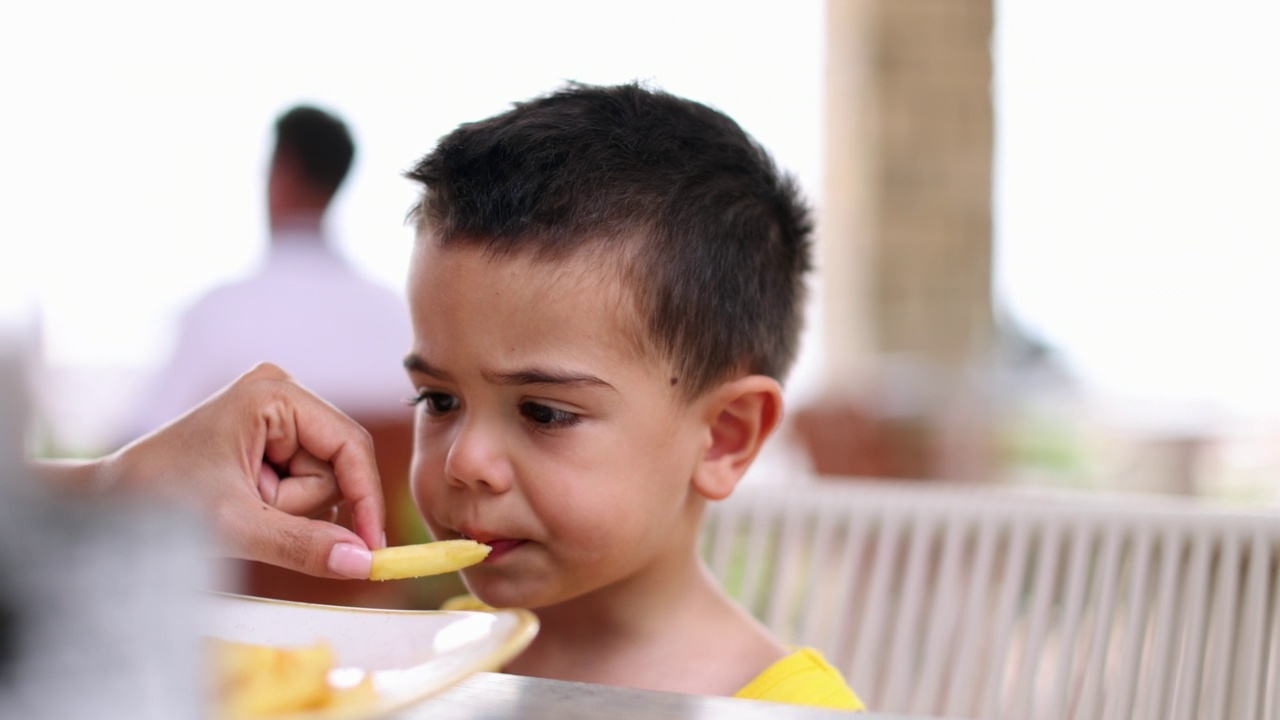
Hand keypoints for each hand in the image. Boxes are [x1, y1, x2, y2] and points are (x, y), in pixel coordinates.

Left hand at [98, 363, 385, 577]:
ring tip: (241, 507)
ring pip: (323, 479)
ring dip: (289, 509)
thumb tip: (362, 563)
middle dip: (303, 503)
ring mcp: (275, 413)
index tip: (371, 549)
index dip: (366, 498)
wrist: (109, 503)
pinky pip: (303, 481)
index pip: (351, 445)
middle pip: (338, 465)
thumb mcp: (237, 526)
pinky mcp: (270, 436)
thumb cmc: (158, 500)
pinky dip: (281, 506)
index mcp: (274, 393)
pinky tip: (245, 504)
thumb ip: (304, 544)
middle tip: (256, 514)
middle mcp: (280, 392)